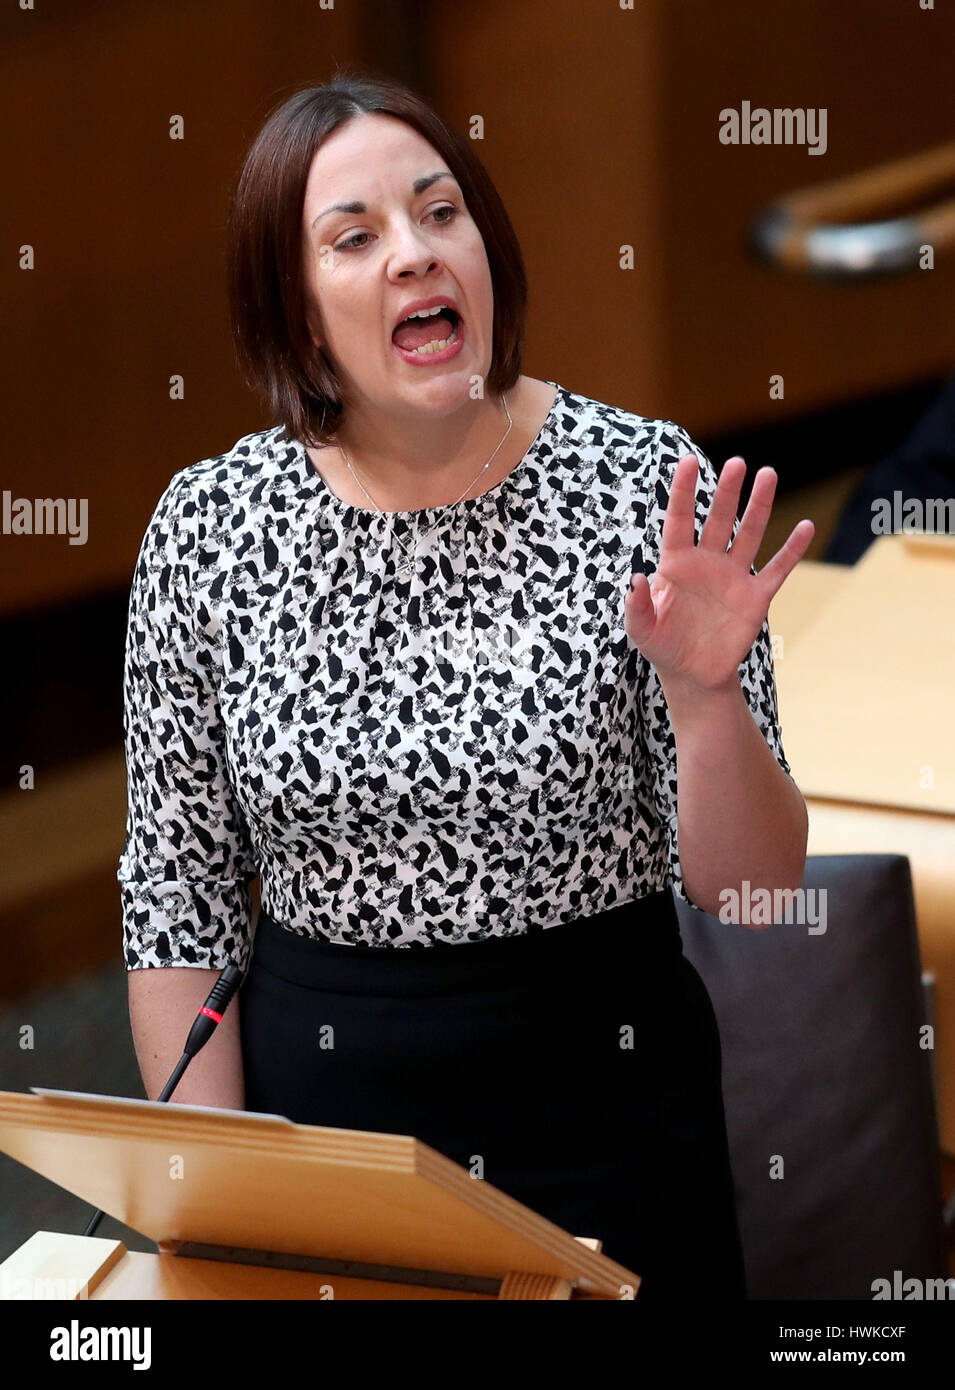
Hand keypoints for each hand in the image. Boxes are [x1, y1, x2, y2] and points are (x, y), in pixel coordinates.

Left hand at [625, 454, 814, 692]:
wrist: (693, 674)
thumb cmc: (662, 646)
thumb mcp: (641, 630)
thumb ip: (637, 606)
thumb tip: (634, 579)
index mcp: (676, 564)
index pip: (679, 520)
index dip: (683, 492)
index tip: (687, 461)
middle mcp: (706, 562)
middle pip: (718, 519)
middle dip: (727, 491)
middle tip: (738, 462)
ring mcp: (733, 577)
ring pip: (748, 534)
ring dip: (758, 506)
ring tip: (768, 474)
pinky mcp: (755, 598)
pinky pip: (776, 569)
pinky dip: (791, 550)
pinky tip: (805, 527)